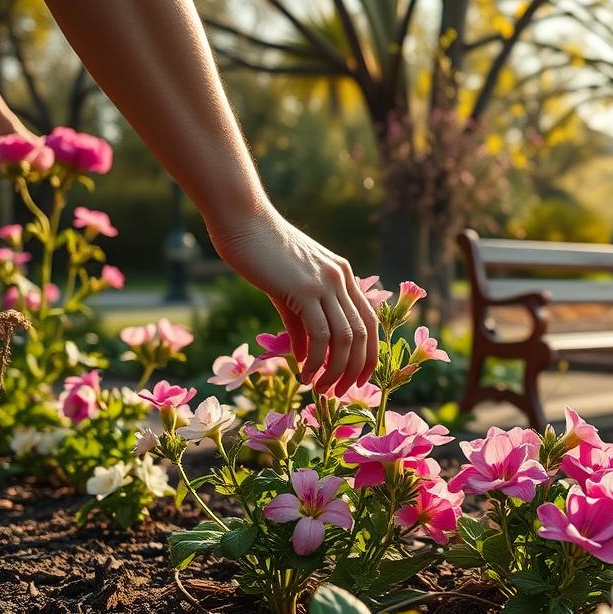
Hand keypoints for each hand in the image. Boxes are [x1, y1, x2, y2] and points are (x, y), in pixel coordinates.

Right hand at [208, 209, 377, 394]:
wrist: (242, 220)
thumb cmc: (259, 252)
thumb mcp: (288, 289)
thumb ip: (300, 323)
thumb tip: (306, 358)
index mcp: (343, 276)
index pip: (370, 322)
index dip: (367, 355)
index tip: (355, 379)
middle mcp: (342, 279)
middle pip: (364, 335)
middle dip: (356, 370)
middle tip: (339, 392)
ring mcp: (327, 283)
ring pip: (346, 338)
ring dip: (335, 370)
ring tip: (320, 389)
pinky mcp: (305, 289)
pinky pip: (320, 334)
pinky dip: (317, 360)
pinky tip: (305, 373)